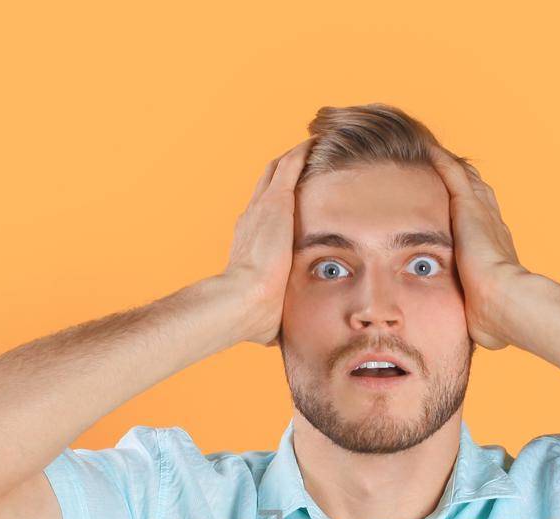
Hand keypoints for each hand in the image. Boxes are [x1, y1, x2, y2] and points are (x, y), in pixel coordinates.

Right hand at [221, 139, 311, 346]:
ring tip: (316, 142)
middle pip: (269, 183)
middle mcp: (253, 218)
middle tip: (308, 159)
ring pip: (279, 169)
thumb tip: (282, 338)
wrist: (241, 302)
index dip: (276, 202)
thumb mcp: (268, 313)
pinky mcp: (276, 201)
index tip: (291, 196)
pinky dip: (303, 151)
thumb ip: (276, 315)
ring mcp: (263, 208)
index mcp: (250, 241)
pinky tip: (318, 140)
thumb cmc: (252, 316)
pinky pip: (291, 165)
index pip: (264, 214)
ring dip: (296, 156)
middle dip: (286, 171)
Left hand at [427, 144, 531, 350]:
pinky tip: (427, 149)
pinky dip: (441, 161)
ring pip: (466, 181)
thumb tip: (483, 338)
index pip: (484, 226)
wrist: (506, 303)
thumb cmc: (496, 319)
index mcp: (495, 252)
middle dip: (465, 184)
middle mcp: (492, 228)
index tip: (463, 208)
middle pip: (478, 197)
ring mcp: (481, 216)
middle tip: (449, 171)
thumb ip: (480, 318)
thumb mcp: (483, 316)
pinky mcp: (468, 208)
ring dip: (452, 168)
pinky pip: (452, 175)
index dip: (475, 215)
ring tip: (435, 154)